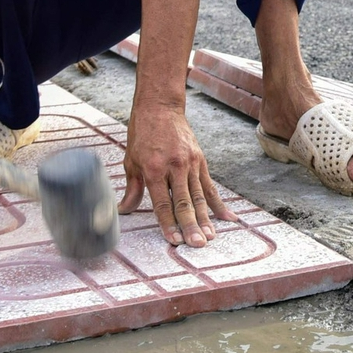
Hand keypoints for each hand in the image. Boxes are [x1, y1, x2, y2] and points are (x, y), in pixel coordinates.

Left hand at [120, 101, 233, 247]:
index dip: (168, 224)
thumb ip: (132, 188)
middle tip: (197, 244)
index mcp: (154, 169)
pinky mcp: (201, 160)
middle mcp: (174, 166)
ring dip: (206, 219)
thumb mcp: (131, 160)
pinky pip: (210, 186)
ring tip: (210, 237)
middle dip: (190, 226)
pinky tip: (228, 218)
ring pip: (199, 196)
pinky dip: (218, 204)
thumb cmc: (142, 134)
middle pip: (184, 202)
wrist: (160, 107)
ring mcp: (190, 163)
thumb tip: (124, 210)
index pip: (162, 203)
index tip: (174, 241)